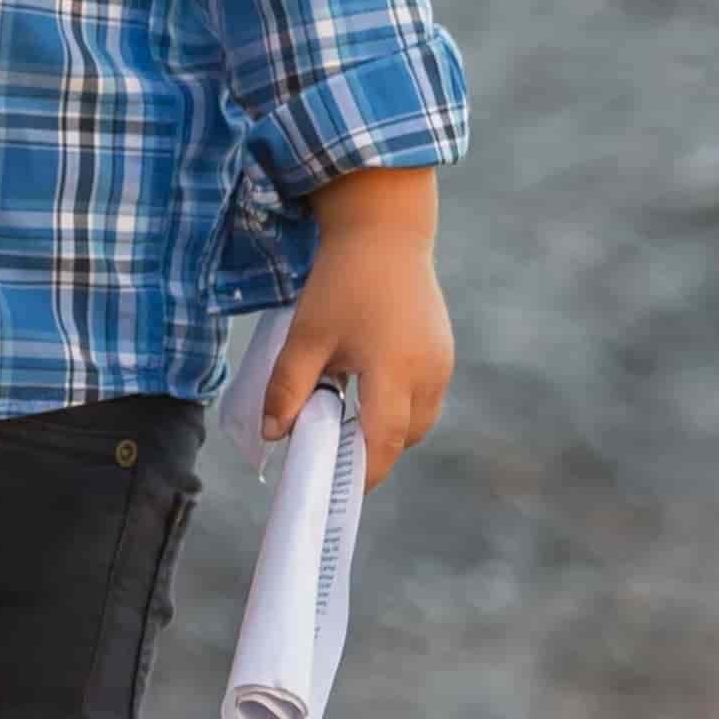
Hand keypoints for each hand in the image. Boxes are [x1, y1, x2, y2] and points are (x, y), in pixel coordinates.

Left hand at [263, 166, 452, 484]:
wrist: (385, 232)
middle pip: (404, 437)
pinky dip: (398, 403)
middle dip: (371, 450)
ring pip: (419, 419)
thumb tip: (274, 435)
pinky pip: (425, 396)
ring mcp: (442, 362)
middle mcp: (428, 372)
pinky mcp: (444, 352)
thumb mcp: (307, 334)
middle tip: (330, 446)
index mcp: (394, 369)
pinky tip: (365, 383)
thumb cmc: (342, 281)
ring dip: (387, 426)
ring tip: (344, 410)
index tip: (336, 485)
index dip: (363, 471)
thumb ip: (287, 387)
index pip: (384, 441)